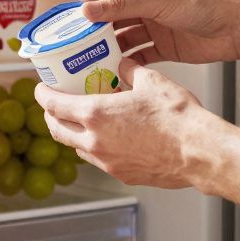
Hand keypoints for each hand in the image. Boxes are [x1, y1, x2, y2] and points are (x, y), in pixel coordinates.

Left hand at [34, 59, 213, 187]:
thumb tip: (123, 66)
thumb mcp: (151, 81)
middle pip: (57, 130)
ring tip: (82, 121)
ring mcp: (107, 162)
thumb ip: (131, 71)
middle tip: (55, 105)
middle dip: (51, 117)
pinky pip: (99, 160)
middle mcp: (95, 141)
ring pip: (77, 147)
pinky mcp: (122, 175)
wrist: (198, 151)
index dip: (42, 95)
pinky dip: (96, 147)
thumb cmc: (177, 117)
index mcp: (96, 114)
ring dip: (73, 134)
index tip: (41, 89)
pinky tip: (110, 137)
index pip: (54, 105)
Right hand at [82, 0, 239, 64]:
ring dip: (108, 54)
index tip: (62, 26)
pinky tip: (114, 76)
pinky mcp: (163, 50)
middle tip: (72, 52)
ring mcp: (153, 30)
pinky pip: (139, 58)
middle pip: (110, 24)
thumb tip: (87, 10)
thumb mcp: (156, 2)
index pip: (104, 0)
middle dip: (92, 37)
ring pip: (123, 42)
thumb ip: (121, 7)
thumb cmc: (200, 5)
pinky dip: (127, 66)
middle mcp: (144, 9)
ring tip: (89, 67)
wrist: (234, 27)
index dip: (83, 12)